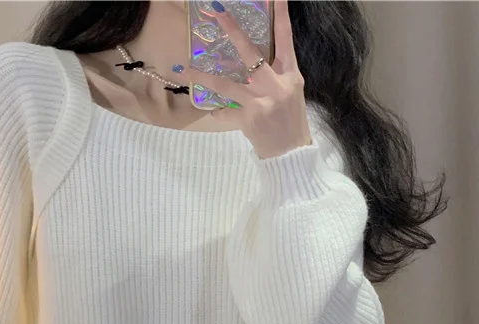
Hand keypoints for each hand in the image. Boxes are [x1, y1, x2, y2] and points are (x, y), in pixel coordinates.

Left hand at [169, 0, 311, 158]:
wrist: (291, 154)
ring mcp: (262, 100)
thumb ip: (276, 76)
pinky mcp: (249, 116)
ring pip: (227, 83)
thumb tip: (254, 62)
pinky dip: (219, 111)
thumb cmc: (290, 122)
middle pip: (251, 53)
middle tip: (218, 13)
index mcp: (291, 74)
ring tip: (187, 69)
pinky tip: (213, 111)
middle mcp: (277, 84)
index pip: (286, 39)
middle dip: (233, 31)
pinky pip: (226, 110)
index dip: (282, 15)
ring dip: (204, 76)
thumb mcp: (291, 94)